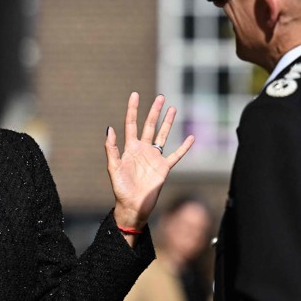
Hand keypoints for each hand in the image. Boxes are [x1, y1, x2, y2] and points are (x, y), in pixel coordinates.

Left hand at [105, 93, 194, 229]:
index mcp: (129, 148)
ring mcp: (154, 158)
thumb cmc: (120, 188)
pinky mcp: (164, 168)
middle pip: (149, 126)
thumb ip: (111, 148)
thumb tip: (110, 128)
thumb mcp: (113, 168)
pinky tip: (191, 137)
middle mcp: (142, 150)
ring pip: (163, 136)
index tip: (135, 94)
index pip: (131, 124)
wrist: (133, 206)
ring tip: (173, 108)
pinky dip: (184, 147)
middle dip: (154, 111)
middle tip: (161, 97)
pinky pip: (176, 155)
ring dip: (168, 123)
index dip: (133, 109)